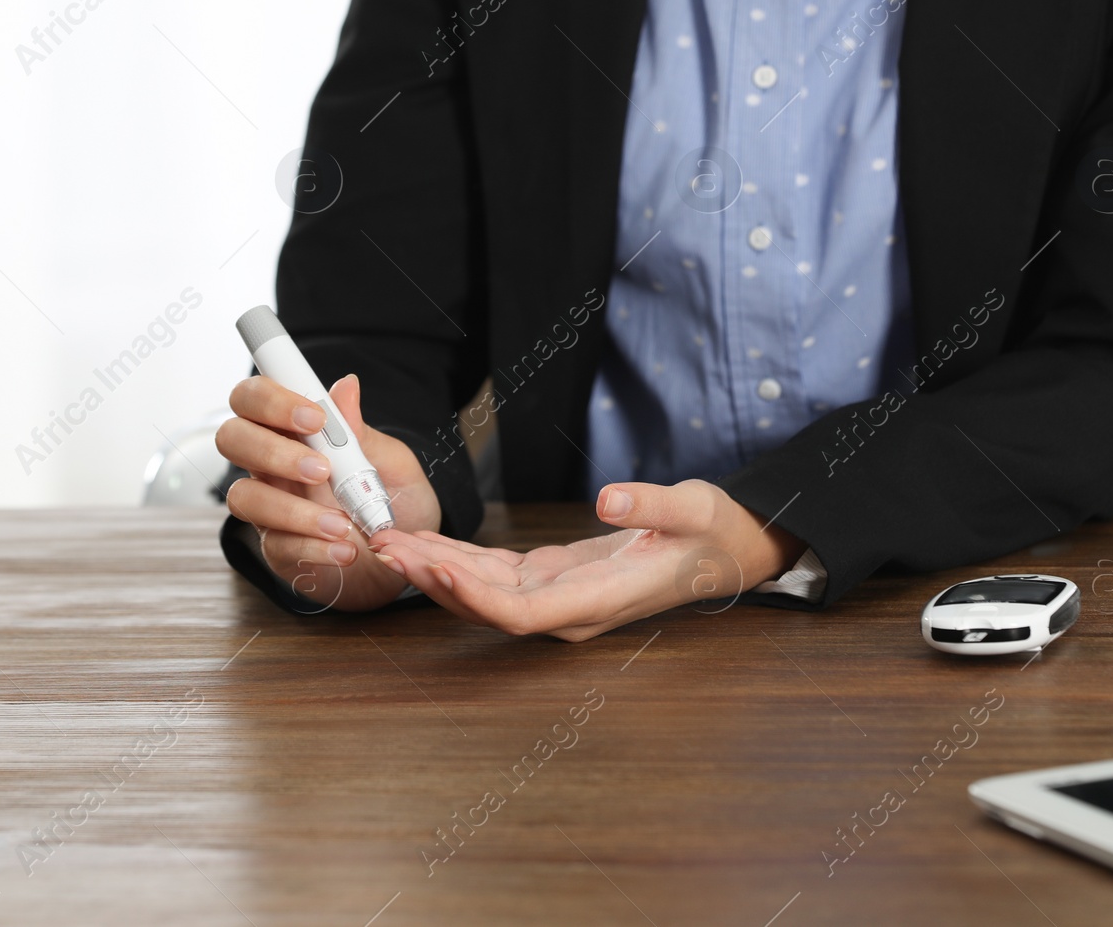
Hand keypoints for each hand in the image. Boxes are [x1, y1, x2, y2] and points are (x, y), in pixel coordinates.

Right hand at [217, 373, 439, 610]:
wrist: (405, 556)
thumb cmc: (395, 500)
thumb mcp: (392, 463)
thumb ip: (362, 432)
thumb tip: (347, 386)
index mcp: (292, 431)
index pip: (254, 397)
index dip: (271, 400)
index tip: (316, 417)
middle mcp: (270, 464)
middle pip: (231, 438)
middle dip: (271, 450)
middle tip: (322, 469)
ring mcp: (268, 507)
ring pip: (243, 496)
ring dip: (291, 509)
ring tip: (341, 523)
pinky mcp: (277, 549)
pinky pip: (275, 545)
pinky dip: (311, 547)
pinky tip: (345, 550)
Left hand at [367, 479, 804, 640]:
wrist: (728, 550)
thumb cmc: (715, 533)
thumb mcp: (695, 509)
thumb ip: (653, 506)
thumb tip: (609, 499)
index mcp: (600, 600)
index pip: (522, 612)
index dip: (472, 595)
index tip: (433, 566)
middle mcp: (571, 609)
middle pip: (487, 605)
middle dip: (433, 578)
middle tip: (384, 546)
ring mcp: (560, 596)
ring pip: (483, 592)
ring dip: (435, 569)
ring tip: (387, 542)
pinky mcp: (555, 577)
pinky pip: (495, 574)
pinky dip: (457, 558)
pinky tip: (423, 541)